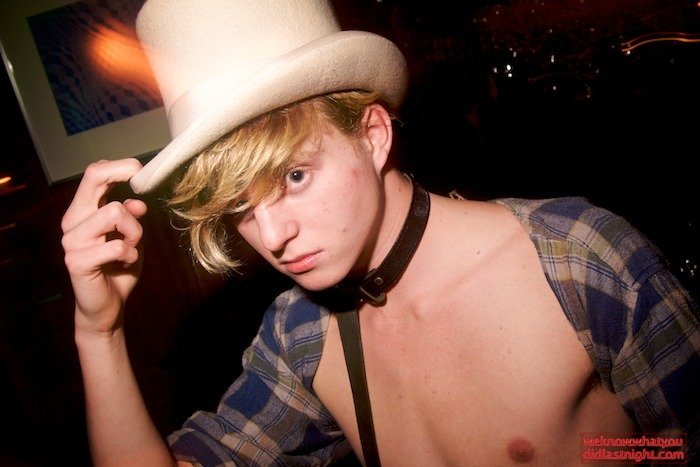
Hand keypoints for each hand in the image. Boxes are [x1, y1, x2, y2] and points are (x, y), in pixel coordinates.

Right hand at [61, 158, 146, 336]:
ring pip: (115, 212)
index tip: (141, 171)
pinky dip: (130, 254)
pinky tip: (125, 264)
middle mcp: (73, 221)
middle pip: (94, 179)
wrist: (108, 305)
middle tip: (143, 186)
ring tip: (130, 248)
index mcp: (84, 211)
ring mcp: (72, 240)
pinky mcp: (76, 261)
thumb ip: (132, 218)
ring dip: (134, 232)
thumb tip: (137, 202)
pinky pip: (116, 246)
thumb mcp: (132, 238)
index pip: (95, 174)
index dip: (119, 166)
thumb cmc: (119, 268)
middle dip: (123, 175)